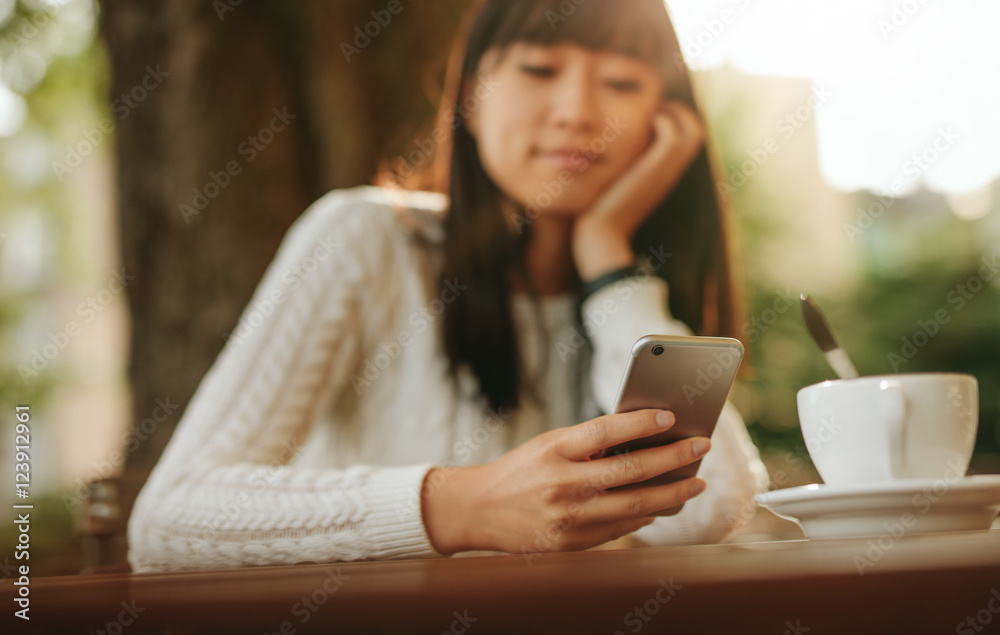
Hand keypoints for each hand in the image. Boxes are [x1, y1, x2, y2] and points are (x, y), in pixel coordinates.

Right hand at [421, 409, 709, 554]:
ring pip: (635, 507)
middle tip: (701, 448)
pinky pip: (620, 529)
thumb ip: (589, 444)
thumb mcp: (548, 445)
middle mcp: (562, 484)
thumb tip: (643, 441)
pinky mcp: (571, 543)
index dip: (640, 423)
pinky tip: (660, 507)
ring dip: (671, 494)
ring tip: (694, 483)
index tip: (670, 417)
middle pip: (630, 472)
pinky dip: (644, 517)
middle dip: (673, 459)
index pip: (605, 432)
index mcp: (554, 450)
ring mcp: (568, 518)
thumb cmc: (521, 470)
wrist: (479, 510)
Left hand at [572, 100, 704, 280]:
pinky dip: (662, 118)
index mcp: (663, 174)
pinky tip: (641, 123)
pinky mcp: (655, 170)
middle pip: (696, 130)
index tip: (648, 113)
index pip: (688, 138)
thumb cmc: (598, 212)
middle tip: (650, 109)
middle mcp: (671, 172)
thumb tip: (607, 149)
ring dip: (671, 112)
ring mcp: (666, 171)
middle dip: (678, 110)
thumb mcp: (612, 182)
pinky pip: (672, 134)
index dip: (675, 118)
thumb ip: (618, 165)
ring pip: (692, 129)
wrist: (600, 235)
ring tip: (648, 114)